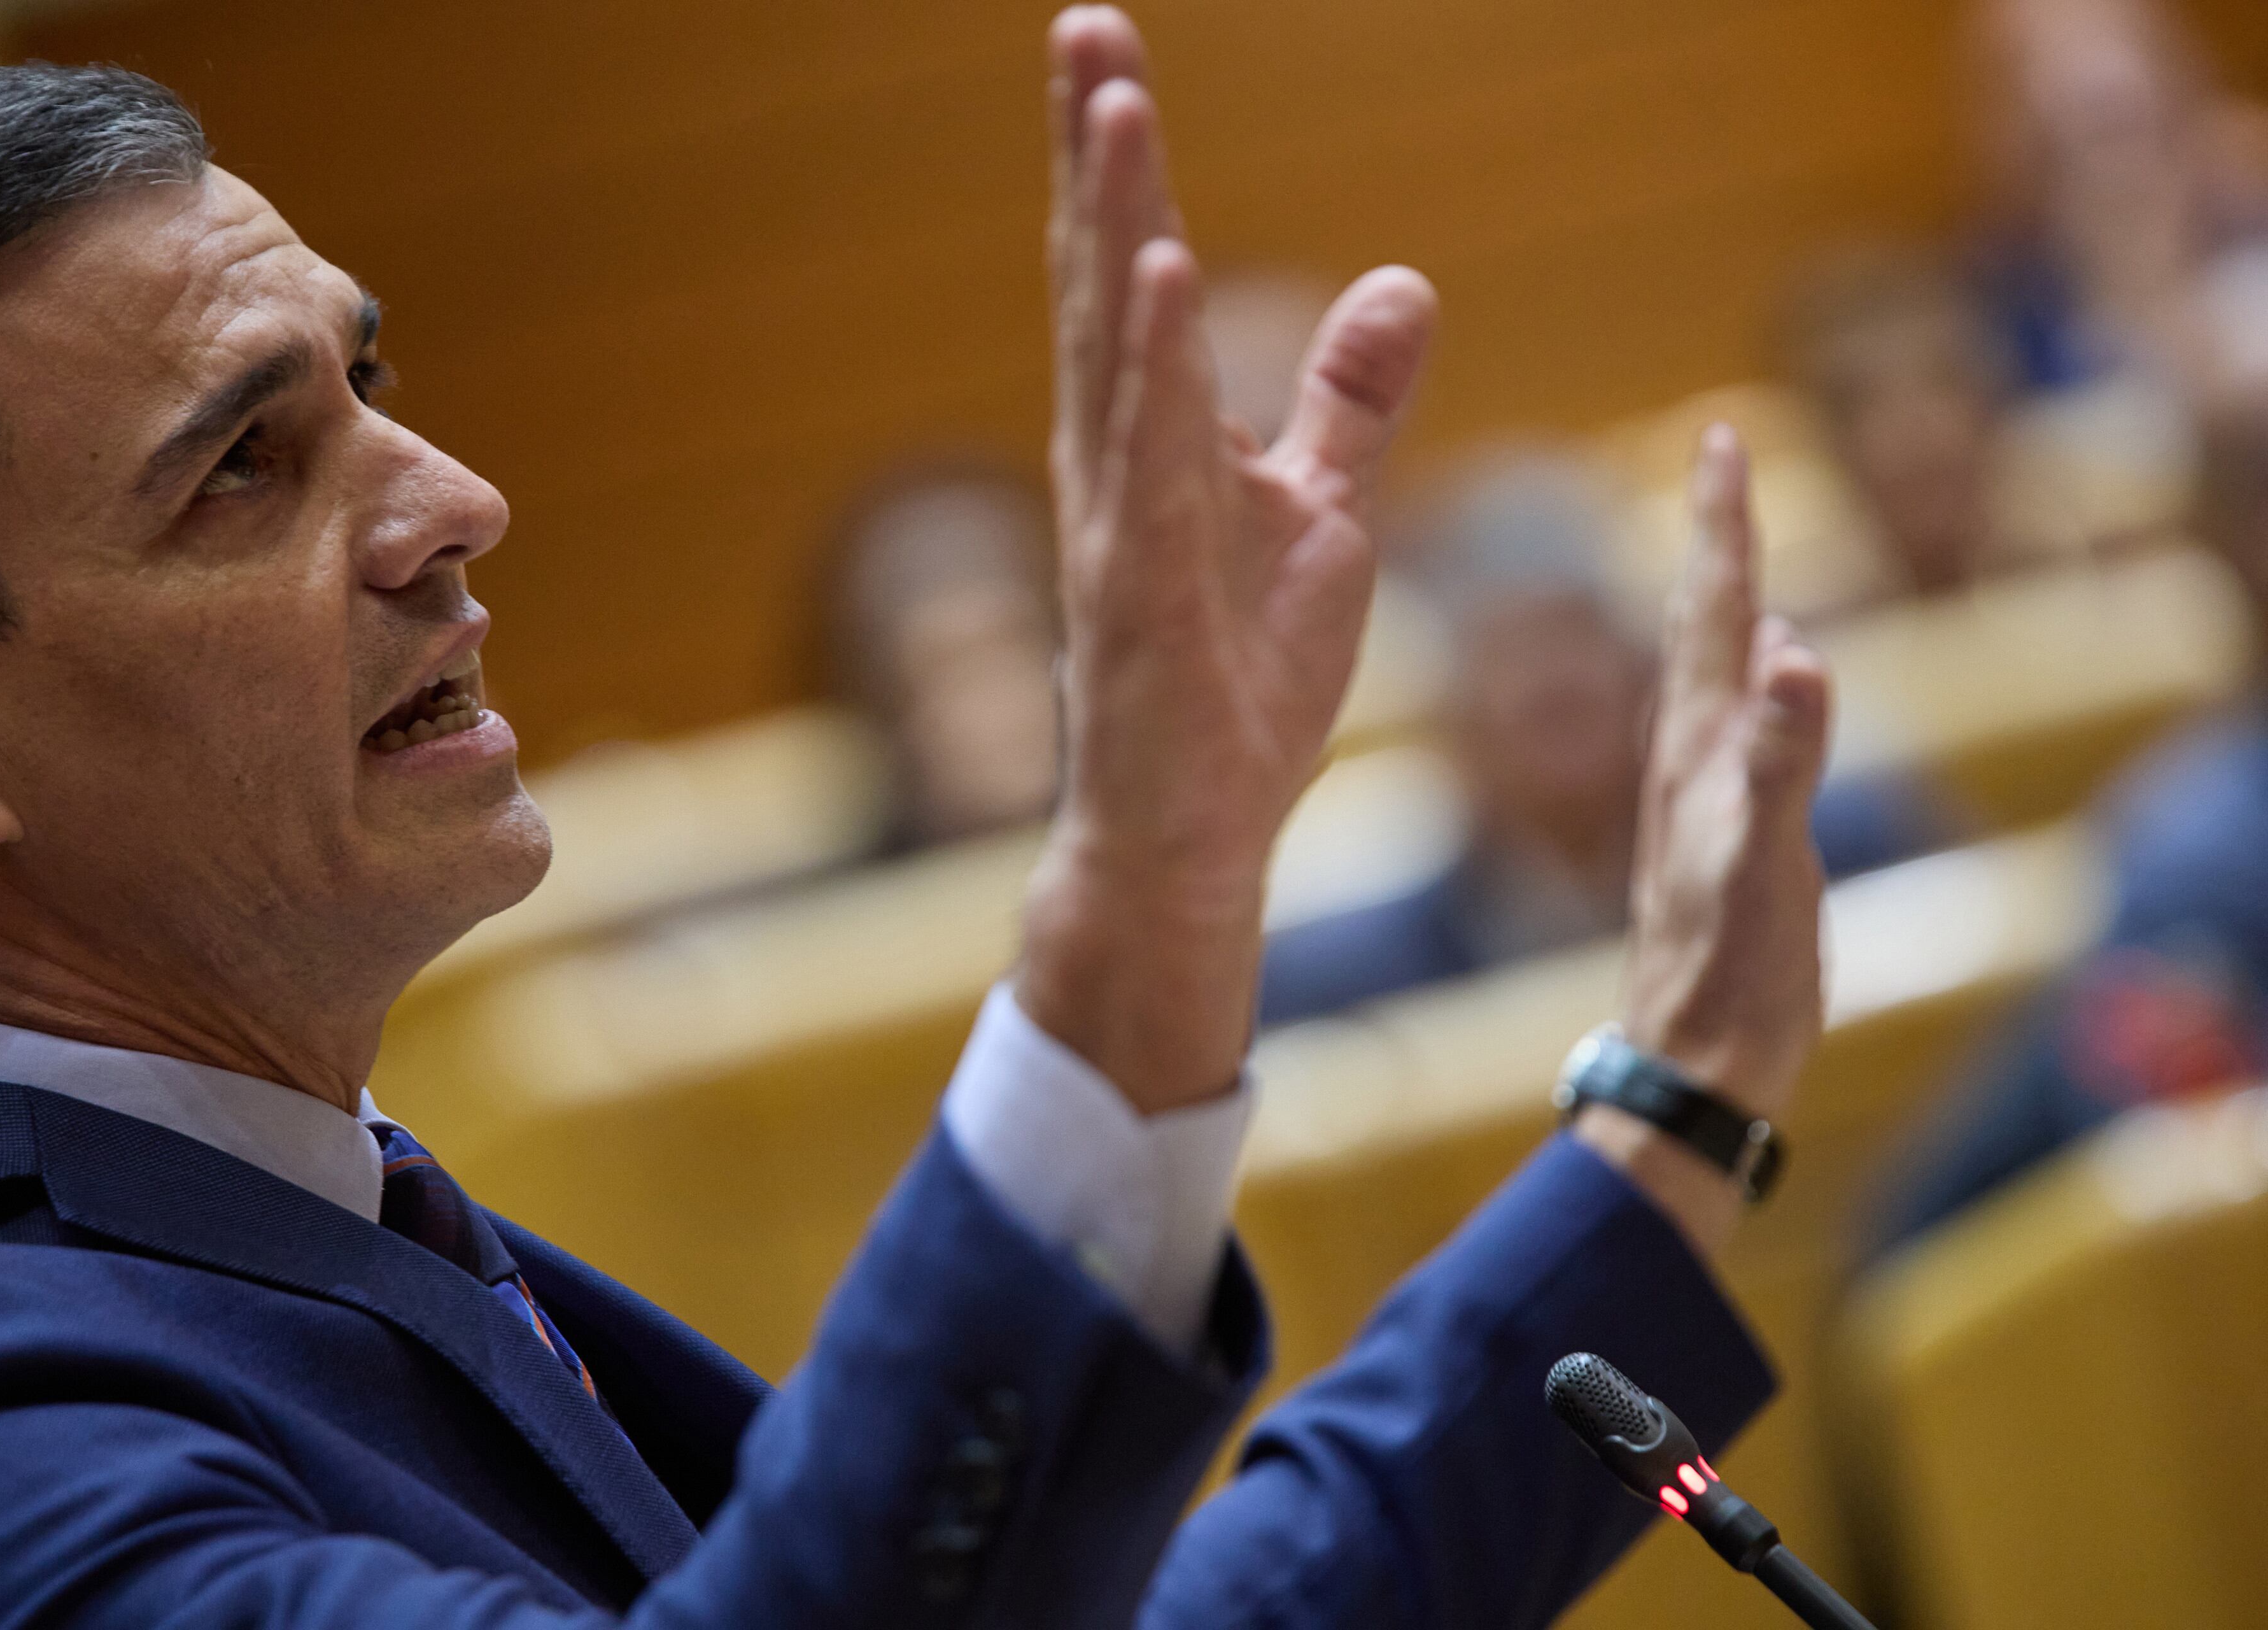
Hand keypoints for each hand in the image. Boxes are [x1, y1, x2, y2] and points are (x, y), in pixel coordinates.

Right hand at [1014, 6, 1436, 1115]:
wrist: (1195, 833)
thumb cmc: (1239, 685)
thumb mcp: (1323, 518)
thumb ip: (1348, 404)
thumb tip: (1400, 283)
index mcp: (1155, 442)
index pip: (1140, 279)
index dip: (1124, 169)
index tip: (1110, 55)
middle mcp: (1117, 466)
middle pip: (1104, 284)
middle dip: (1095, 156)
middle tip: (1083, 29)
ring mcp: (1121, 530)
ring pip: (1114, 353)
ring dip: (1114, 223)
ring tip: (1112, 106)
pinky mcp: (1143, 601)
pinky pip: (1150, 467)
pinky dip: (1156, 368)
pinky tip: (1163, 274)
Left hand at [1581, 425, 1833, 1251]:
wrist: (1692, 1055)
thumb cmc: (1730, 964)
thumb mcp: (1767, 857)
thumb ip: (1780, 757)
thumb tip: (1792, 651)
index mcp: (1696, 747)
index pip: (1711, 610)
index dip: (1723, 524)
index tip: (1721, 439)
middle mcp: (1688, 756)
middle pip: (1704, 624)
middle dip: (1721, 538)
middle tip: (1723, 460)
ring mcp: (1702, 796)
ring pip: (1711, 674)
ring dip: (1725, 603)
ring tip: (1734, 556)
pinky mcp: (1723, 836)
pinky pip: (1732, 732)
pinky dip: (1746, 685)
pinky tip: (1755, 689)